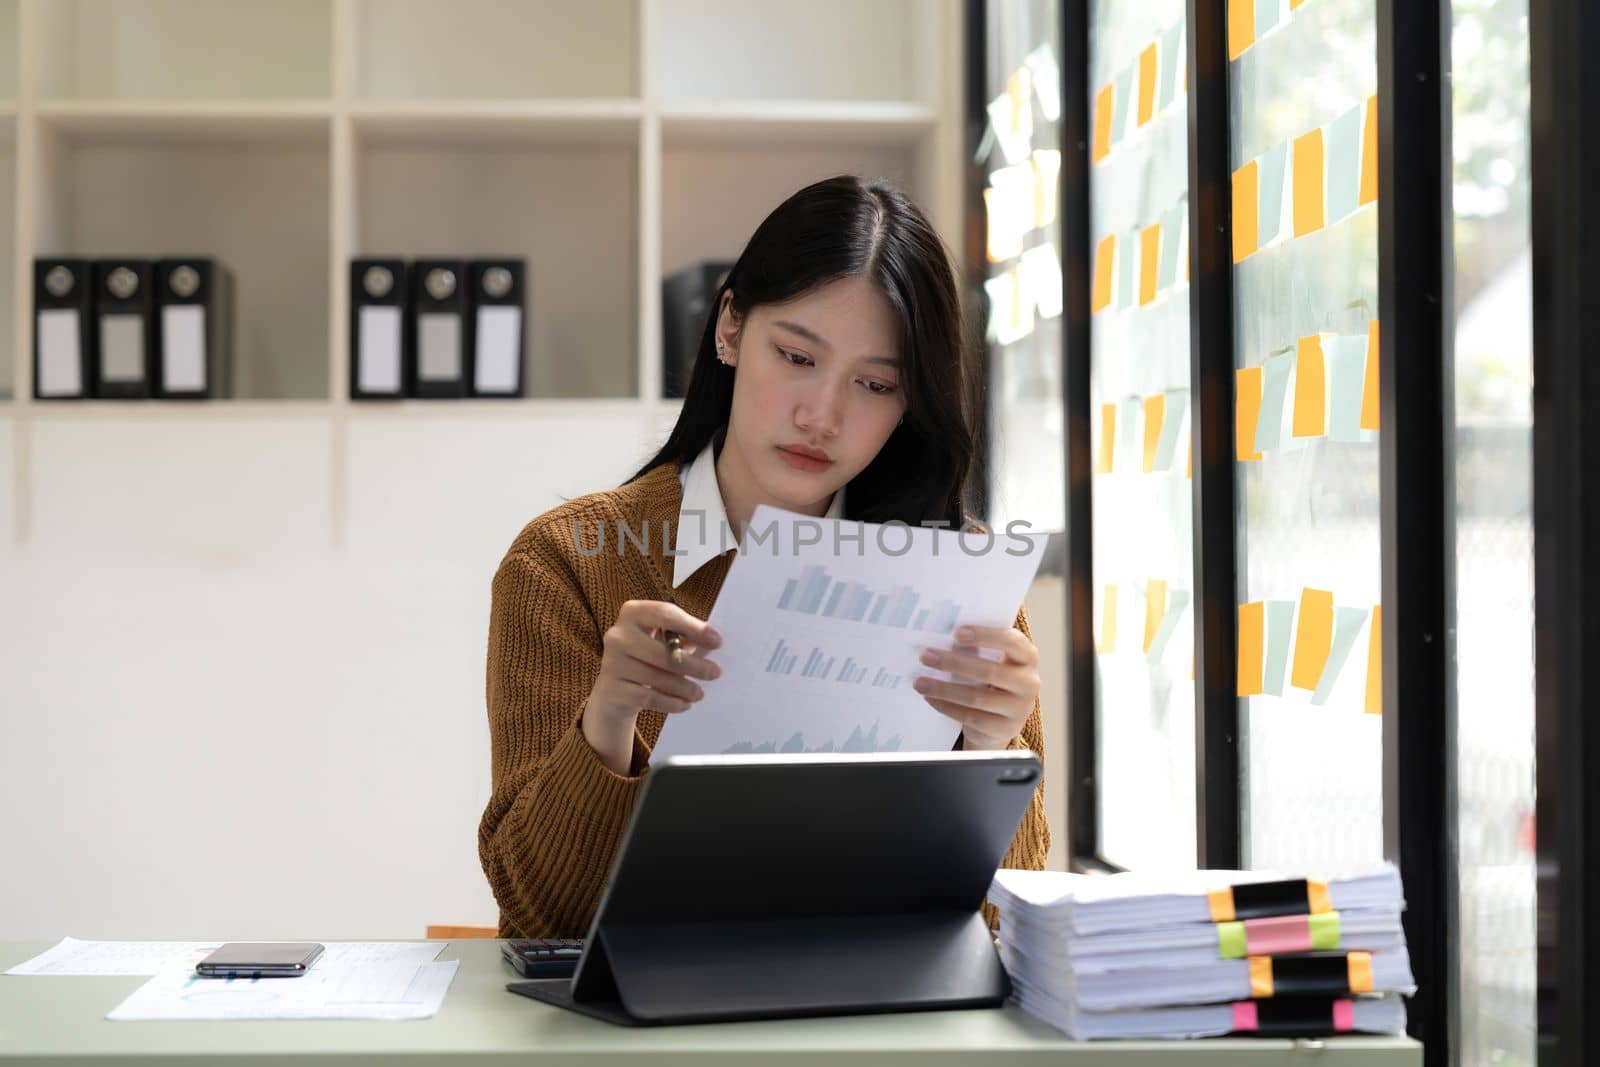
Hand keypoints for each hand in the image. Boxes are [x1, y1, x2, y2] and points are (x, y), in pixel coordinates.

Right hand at [582, 600, 720, 773]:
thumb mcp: (661, 641)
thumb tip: (711, 642)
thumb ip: (683, 637)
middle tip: (715, 673)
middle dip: (695, 665)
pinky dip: (672, 702)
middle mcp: (617, 635)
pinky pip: (650, 697)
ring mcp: (612, 663)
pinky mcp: (613, 689)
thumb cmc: (646, 658)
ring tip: (699, 693)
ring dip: (686, 688)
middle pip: (664, 651)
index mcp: (632, 612)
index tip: (717, 642)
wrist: (614, 690)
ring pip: (658, 678)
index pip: (666, 614)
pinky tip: (685, 704)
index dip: (694, 628)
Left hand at [912, 624, 1039, 751]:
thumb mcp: (991, 660)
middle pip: (990, 671)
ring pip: (977, 697)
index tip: (957, 632)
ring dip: (943, 688)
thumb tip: (943, 640)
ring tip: (920, 682)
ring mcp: (1020, 708)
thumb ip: (976, 648)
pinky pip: (971, 717)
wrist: (1000, 718)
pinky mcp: (1006, 729)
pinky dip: (946, 707)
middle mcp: (1029, 682)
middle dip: (953, 663)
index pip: (1011, 641)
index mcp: (1028, 657)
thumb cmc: (991, 679)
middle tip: (926, 656)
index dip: (985, 635)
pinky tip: (930, 698)